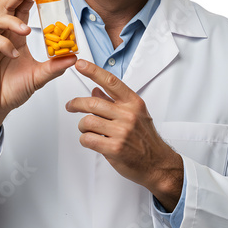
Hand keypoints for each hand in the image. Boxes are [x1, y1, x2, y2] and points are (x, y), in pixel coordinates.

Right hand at [0, 0, 75, 143]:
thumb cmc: (11, 90)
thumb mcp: (38, 77)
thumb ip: (54, 67)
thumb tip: (73, 57)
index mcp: (15, 36)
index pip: (20, 10)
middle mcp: (1, 35)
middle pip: (5, 6)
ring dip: (12, 21)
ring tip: (26, 30)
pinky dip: (2, 44)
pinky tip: (13, 54)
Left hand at [66, 59, 182, 210]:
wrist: (157, 163)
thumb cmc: (145, 138)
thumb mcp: (134, 113)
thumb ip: (114, 101)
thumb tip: (95, 89)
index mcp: (133, 102)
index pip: (110, 81)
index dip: (93, 71)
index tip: (80, 64)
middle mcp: (128, 115)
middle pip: (92, 103)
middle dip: (76, 104)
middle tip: (70, 105)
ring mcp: (122, 132)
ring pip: (87, 121)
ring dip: (82, 126)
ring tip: (86, 129)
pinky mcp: (114, 148)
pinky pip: (88, 139)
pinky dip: (85, 139)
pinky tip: (91, 140)